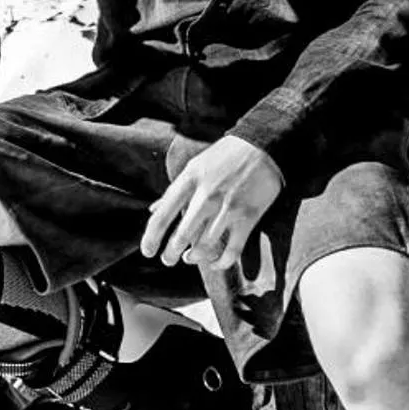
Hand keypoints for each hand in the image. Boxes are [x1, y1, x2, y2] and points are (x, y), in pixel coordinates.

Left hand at [141, 134, 283, 269]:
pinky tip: (214, 263)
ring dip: (194, 257)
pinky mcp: (248, 217)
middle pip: (182, 235)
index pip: (162, 215)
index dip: (151, 237)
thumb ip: (174, 191)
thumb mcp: (193, 167)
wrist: (261, 146)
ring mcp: (227, 208)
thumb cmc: (223, 157)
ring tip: (189, 258)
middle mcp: (205, 196)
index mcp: (188, 181)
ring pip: (205, 245)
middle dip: (170, 253)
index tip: (147, 251)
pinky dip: (222, 262)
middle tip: (168, 260)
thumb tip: (153, 210)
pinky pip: (232, 250)